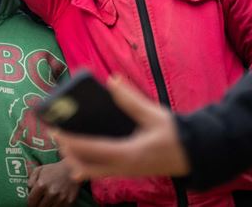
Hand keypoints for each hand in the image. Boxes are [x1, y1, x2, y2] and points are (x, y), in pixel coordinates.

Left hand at [27, 161, 80, 206]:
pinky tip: (54, 203)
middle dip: (38, 206)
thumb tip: (28, 188)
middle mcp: (51, 192)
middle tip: (38, 203)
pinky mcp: (69, 201)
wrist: (73, 168)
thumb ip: (31, 178)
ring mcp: (60, 198)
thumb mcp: (40, 169)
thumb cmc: (54, 169)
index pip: (31, 201)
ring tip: (46, 203)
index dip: (30, 203)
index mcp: (42, 184)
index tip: (31, 203)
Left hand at [53, 75, 190, 180]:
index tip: (56, 132)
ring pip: (93, 171)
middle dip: (68, 153)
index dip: (71, 142)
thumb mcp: (154, 114)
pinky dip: (88, 161)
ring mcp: (126, 172)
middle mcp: (124, 167)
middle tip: (56, 135)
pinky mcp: (129, 171)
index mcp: (129, 153)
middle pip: (87, 167)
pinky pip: (102, 170)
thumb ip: (131, 99)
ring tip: (65, 141)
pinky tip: (81, 150)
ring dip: (76, 158)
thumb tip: (112, 79)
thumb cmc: (177, 134)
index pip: (93, 150)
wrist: (196, 154)